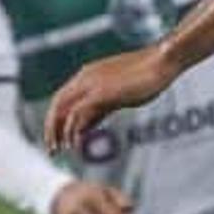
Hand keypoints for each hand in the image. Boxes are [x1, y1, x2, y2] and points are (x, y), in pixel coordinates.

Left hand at [44, 46, 176, 153]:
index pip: (62, 98)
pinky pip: (78, 114)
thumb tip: (84, 127)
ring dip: (56, 131)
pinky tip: (75, 145)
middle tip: (51, 149)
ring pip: (62, 109)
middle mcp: (85, 77)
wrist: (163, 62)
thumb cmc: (146, 77)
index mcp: (87, 74)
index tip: (57, 138)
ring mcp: (92, 84)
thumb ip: (99, 109)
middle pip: (57, 103)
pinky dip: (72, 130)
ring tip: (56, 151)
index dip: (56, 119)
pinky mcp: (101, 93)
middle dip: (51, 127)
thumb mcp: (117, 95)